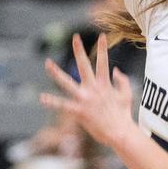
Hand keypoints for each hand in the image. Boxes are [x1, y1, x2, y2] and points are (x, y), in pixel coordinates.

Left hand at [41, 34, 133, 148]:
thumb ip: (122, 81)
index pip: (104, 62)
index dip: (104, 48)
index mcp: (104, 84)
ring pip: (67, 83)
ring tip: (47, 63)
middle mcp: (93, 88)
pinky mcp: (79, 111)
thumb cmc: (123, 115)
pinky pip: (63, 105)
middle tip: (75, 37)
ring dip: (56, 73)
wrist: (120, 133)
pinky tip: (42, 98)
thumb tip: (116, 70)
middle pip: (84, 65)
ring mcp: (85, 99)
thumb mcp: (126, 95)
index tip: (102, 35)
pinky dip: (52, 102)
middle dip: (80, 50)